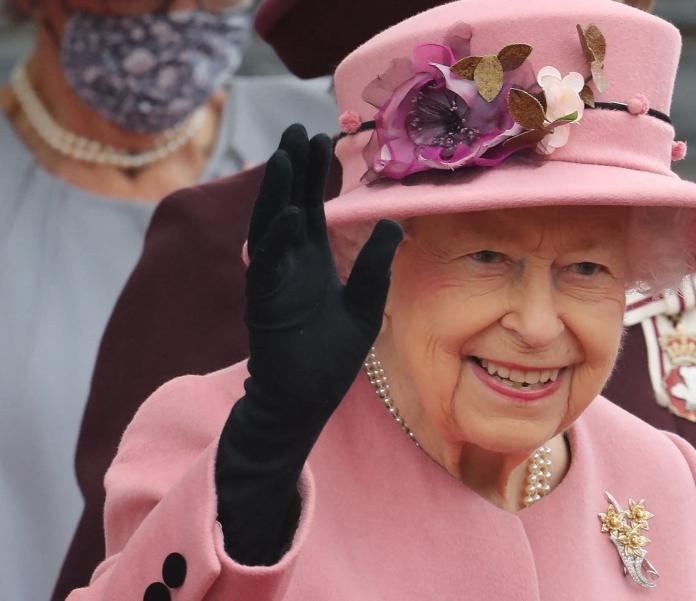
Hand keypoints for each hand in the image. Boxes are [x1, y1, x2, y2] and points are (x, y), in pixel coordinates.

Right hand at [244, 123, 402, 411]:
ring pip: (270, 226)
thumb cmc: (331, 355)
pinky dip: (277, 239)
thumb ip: (375, 265)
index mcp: (310, 261)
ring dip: (278, 191)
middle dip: (292, 168)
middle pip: (287, 204)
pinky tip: (291, 213)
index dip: (315, 175)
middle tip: (297, 129)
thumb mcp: (364, 303)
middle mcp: (288, 263)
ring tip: (288, 155)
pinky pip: (266, 265)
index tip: (322, 139)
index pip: (310, 207)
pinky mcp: (264, 304)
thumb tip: (395, 223)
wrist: (305, 399)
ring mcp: (273, 281)